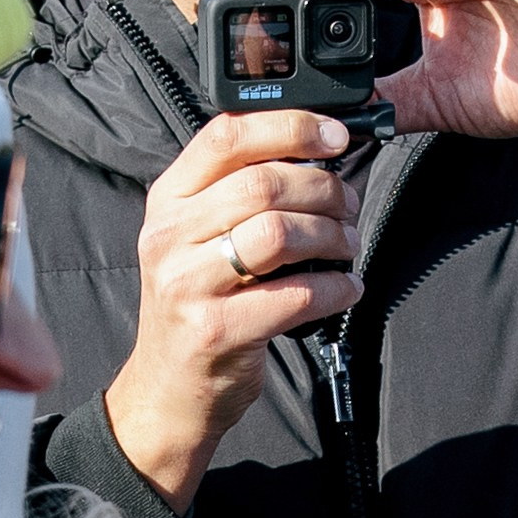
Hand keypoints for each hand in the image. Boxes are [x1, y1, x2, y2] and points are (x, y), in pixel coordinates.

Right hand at [104, 108, 360, 510]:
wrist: (167, 390)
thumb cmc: (198, 307)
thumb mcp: (197, 239)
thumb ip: (237, 194)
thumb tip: (315, 153)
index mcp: (168, 200)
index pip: (226, 135)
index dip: (290, 127)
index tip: (334, 136)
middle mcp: (169, 237)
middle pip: (263, 184)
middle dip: (324, 190)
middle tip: (349, 207)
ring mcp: (188, 285)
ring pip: (279, 233)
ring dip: (331, 237)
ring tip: (347, 247)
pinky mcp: (216, 330)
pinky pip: (295, 295)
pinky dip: (335, 288)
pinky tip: (346, 288)